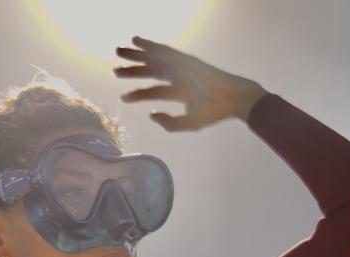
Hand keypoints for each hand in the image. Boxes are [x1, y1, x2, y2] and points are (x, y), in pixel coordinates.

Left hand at [114, 36, 267, 130]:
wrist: (234, 99)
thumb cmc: (215, 112)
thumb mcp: (190, 123)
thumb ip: (169, 123)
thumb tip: (151, 114)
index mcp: (180, 91)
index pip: (153, 90)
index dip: (137, 93)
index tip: (122, 96)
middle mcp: (178, 76)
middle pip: (151, 71)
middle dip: (133, 70)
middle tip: (115, 70)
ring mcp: (181, 67)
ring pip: (154, 58)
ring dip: (136, 54)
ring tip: (118, 51)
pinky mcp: (185, 59)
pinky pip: (164, 50)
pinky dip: (150, 44)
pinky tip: (136, 40)